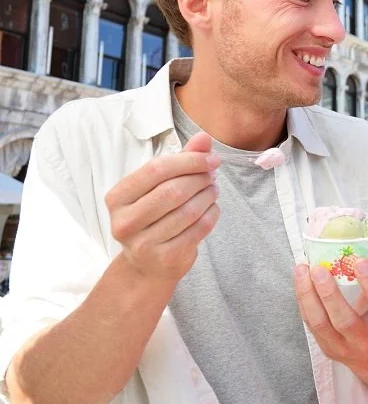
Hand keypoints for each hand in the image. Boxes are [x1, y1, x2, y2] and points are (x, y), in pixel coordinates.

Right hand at [106, 132, 220, 282]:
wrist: (147, 266)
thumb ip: (180, 161)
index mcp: (117, 198)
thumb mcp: (159, 187)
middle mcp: (125, 222)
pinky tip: (212, 207)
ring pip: (188, 211)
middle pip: (172, 191)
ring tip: (213, 189)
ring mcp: (144, 243)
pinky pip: (198, 229)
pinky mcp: (166, 258)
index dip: (188, 161)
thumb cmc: (153, 217)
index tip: (211, 158)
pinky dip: (212, 214)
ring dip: (208, 195)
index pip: (156, 169)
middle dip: (200, 178)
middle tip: (213, 175)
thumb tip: (204, 138)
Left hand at [294, 248, 367, 363]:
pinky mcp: (324, 346)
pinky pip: (310, 322)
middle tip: (319, 268)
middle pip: (345, 321)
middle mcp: (363, 340)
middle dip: (330, 294)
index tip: (360, 261)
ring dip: (308, 295)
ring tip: (302, 269)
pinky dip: (303, 299)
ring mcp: (341, 346)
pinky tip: (300, 278)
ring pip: (320, 324)